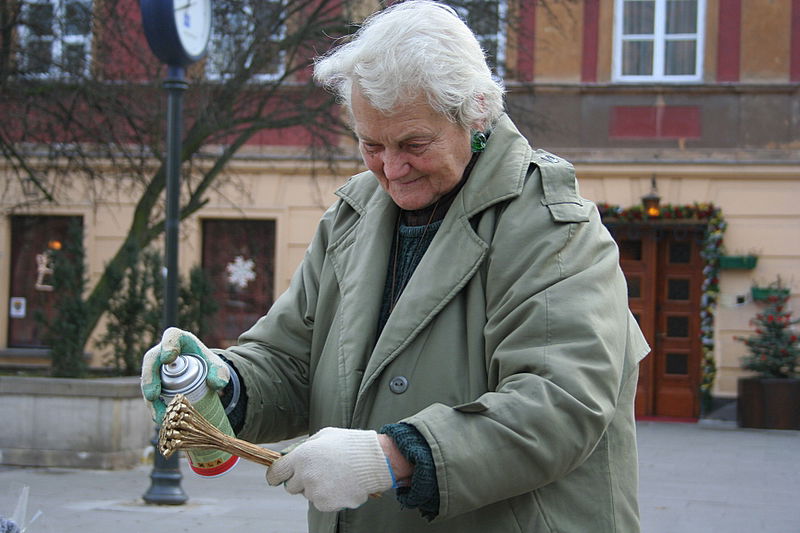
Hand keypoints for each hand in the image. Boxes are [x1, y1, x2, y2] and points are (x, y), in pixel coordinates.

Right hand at [140, 327, 229, 423]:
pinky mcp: (153, 383)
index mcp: (179, 340)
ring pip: (147, 380)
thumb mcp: (217, 366)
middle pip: (151, 360)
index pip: (171, 337)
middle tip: (153, 394)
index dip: (167, 346)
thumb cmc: (207, 364)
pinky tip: (160, 418)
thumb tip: (217, 383)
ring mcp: (155, 368)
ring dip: (150, 398)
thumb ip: (220, 372)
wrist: (201, 373)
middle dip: (150, 377)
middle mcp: (162, 352)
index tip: (168, 358)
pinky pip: (150, 393)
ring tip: (159, 414)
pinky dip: (154, 407)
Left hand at [266, 427, 393, 511]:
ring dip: (317, 488)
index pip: (276, 473)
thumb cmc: (350, 445)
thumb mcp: (323, 436)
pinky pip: (321, 503)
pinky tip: (341, 484)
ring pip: (308, 495)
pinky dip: (329, 497)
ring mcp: (316, 492)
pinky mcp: (327, 504)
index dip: (276, 476)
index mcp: (302, 456)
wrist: (375, 460)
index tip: (278, 478)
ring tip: (336, 475)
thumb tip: (289, 457)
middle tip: (318, 472)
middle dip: (300, 481)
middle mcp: (305, 475)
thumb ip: (304, 447)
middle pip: (291, 487)